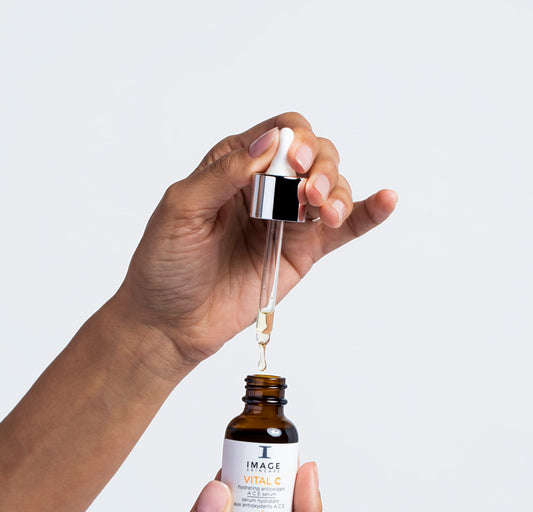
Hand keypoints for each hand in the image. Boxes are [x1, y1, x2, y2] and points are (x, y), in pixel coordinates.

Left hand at [118, 111, 396, 370]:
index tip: (292, 164)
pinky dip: (367, 213)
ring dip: (337, 191)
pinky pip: (343, 229)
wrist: (170, 322)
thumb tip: (271, 143)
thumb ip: (224, 174)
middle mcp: (267, 186)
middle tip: (307, 194)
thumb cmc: (165, 264)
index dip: (295, 139)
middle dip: (320, 166)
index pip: (280, 133)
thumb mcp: (182, 209)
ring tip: (324, 214)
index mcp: (234, 164)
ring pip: (331, 187)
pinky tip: (386, 200)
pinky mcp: (302, 252)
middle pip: (315, 153)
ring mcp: (288, 219)